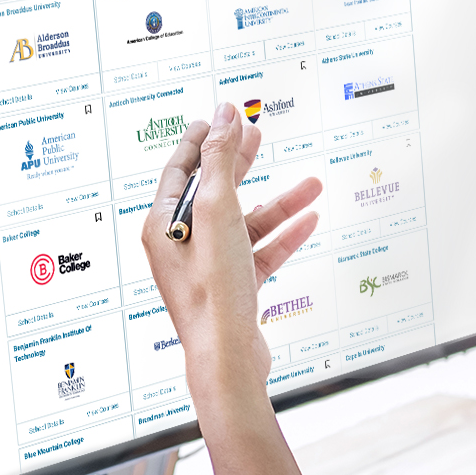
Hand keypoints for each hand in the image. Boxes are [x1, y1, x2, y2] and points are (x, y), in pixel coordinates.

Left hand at [142, 102, 322, 390]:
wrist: (227, 358)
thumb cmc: (213, 293)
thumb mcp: (217, 211)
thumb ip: (222, 160)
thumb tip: (224, 116)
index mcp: (164, 225)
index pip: (180, 170)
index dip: (200, 141)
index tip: (216, 119)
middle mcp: (182, 245)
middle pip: (213, 191)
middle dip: (240, 163)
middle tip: (258, 136)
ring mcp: (209, 267)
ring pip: (246, 223)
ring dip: (279, 203)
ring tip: (311, 184)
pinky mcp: (234, 288)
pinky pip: (261, 252)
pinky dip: (284, 235)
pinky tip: (309, 220)